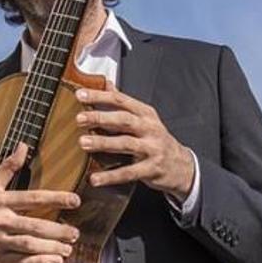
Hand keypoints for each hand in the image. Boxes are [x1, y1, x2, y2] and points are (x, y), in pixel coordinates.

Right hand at [0, 143, 81, 262]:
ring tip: (68, 248)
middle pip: (33, 226)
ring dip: (51, 248)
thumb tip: (23, 146)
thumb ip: (8, 167)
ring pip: (29, 245)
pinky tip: (54, 262)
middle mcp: (0, 221)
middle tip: (75, 232)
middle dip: (57, 230)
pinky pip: (21, 262)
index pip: (31, 199)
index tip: (74, 200)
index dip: (54, 199)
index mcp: (0, 201)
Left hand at [75, 86, 194, 199]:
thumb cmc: (155, 139)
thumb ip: (123, 103)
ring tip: (83, 143)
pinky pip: (129, 173)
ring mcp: (152, 149)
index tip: (80, 94)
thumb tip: (106, 83)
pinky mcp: (152, 169)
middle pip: (124, 120)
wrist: (181, 166)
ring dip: (103, 143)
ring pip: (126, 144)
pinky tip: (95, 178)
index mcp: (145, 114)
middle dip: (100, 118)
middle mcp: (150, 128)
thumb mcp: (143, 118)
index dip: (100, 96)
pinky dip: (111, 176)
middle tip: (79, 119)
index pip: (121, 100)